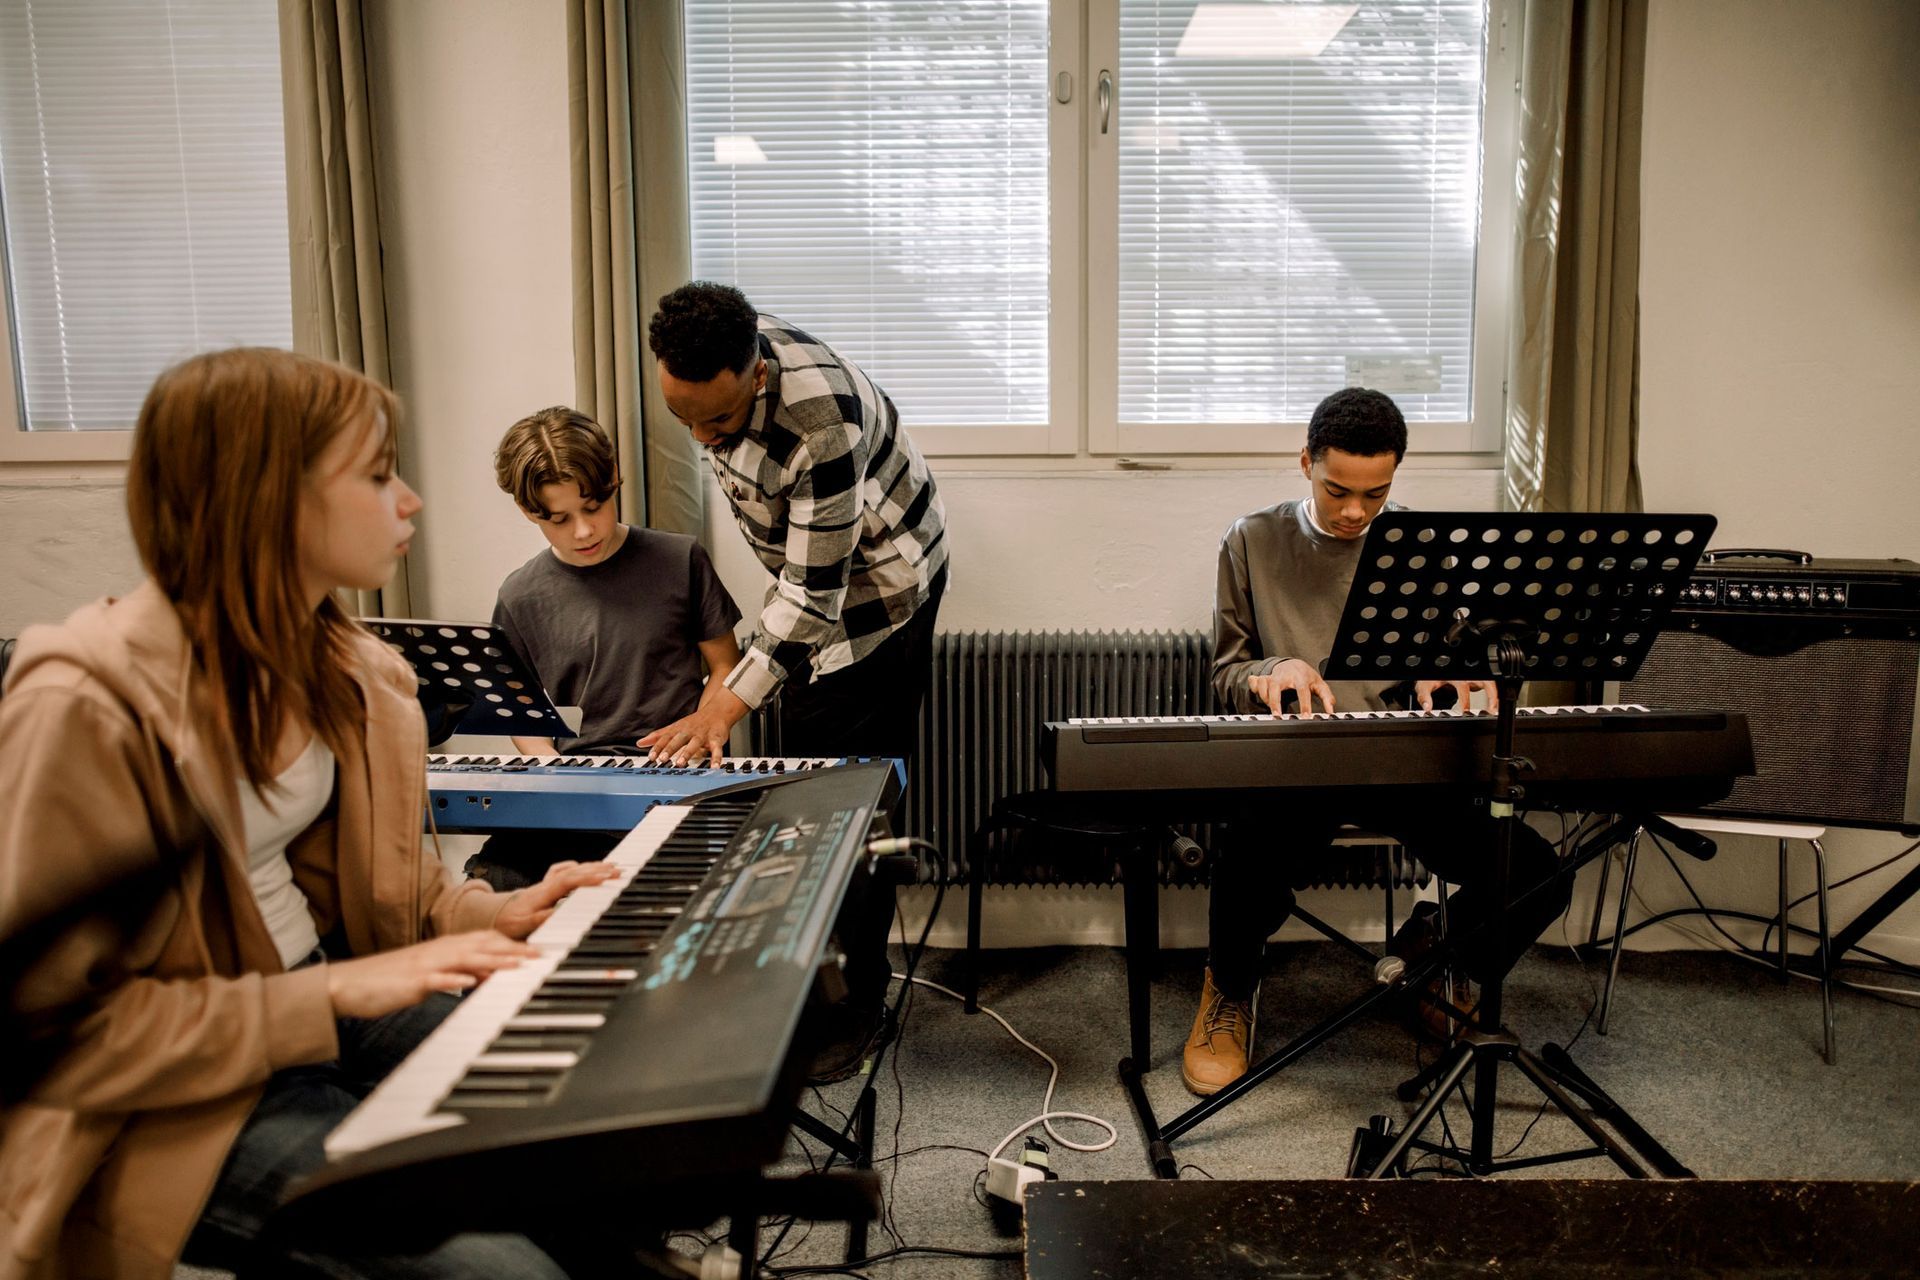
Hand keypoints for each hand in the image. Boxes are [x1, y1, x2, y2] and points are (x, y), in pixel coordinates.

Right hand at [325, 931, 537, 1018]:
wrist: (348, 985)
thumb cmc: (389, 982)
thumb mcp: (431, 976)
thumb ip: (459, 973)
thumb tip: (487, 976)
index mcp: (443, 948)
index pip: (484, 939)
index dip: (513, 943)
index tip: (538, 950)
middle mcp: (438, 951)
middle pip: (482, 945)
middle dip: (513, 950)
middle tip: (541, 956)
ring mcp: (425, 965)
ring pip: (464, 958)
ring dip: (493, 960)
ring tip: (518, 965)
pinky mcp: (411, 982)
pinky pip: (436, 979)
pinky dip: (454, 979)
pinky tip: (471, 982)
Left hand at [492, 860, 621, 940]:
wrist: (494, 916)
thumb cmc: (508, 922)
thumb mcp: (522, 926)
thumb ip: (541, 919)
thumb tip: (560, 912)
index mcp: (542, 893)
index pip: (568, 881)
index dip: (586, 878)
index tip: (604, 878)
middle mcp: (546, 885)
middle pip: (575, 871)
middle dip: (597, 869)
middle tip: (617, 870)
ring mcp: (547, 883)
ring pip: (572, 869)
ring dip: (592, 866)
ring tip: (611, 867)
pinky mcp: (547, 885)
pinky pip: (564, 871)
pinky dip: (577, 867)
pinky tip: (585, 867)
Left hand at [638, 687, 748, 764]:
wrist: (716, 712)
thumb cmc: (693, 723)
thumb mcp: (674, 728)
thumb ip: (658, 736)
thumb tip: (640, 743)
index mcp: (678, 730)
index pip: (665, 738)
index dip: (658, 747)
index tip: (651, 756)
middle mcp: (689, 732)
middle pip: (678, 740)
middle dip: (670, 749)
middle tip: (662, 759)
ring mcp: (702, 735)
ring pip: (694, 744)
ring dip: (687, 753)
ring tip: (681, 763)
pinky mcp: (716, 739)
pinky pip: (716, 749)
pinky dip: (716, 758)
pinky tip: (714, 767)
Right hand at [1247, 658, 1335, 717]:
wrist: (1293, 663)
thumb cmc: (1306, 676)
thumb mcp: (1319, 685)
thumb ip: (1327, 698)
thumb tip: (1331, 711)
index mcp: (1300, 676)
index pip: (1302, 690)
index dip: (1304, 704)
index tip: (1305, 717)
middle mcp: (1284, 675)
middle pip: (1276, 686)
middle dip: (1275, 701)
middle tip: (1277, 716)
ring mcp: (1272, 676)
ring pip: (1263, 684)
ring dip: (1265, 698)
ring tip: (1273, 710)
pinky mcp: (1264, 677)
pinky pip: (1254, 683)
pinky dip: (1254, 689)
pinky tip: (1261, 696)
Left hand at [1414, 679, 1498, 713]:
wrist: (1434, 670)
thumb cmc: (1431, 677)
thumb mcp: (1424, 685)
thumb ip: (1424, 696)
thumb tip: (1427, 708)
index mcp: (1455, 676)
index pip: (1463, 688)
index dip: (1464, 700)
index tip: (1464, 711)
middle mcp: (1467, 675)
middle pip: (1485, 681)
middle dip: (1491, 694)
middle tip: (1492, 709)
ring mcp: (1474, 677)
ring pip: (1490, 683)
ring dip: (1495, 696)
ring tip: (1495, 710)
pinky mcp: (1477, 679)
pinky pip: (1489, 686)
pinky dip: (1493, 695)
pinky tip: (1493, 706)